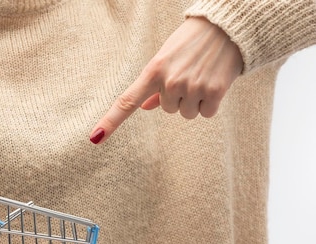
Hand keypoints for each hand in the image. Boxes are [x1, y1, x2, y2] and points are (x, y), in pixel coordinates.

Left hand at [90, 17, 243, 143]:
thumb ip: (154, 84)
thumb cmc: (190, 44)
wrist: (227, 28)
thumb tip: (144, 108)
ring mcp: (192, 87)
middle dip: (177, 96)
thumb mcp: (166, 58)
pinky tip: (214, 82)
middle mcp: (170, 81)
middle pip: (167, 110)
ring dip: (194, 101)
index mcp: (153, 71)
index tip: (95, 138)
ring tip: (202, 76)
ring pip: (186, 114)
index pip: (127, 101)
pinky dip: (210, 103)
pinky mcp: (214, 92)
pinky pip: (205, 113)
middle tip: (189, 73)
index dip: (110, 122)